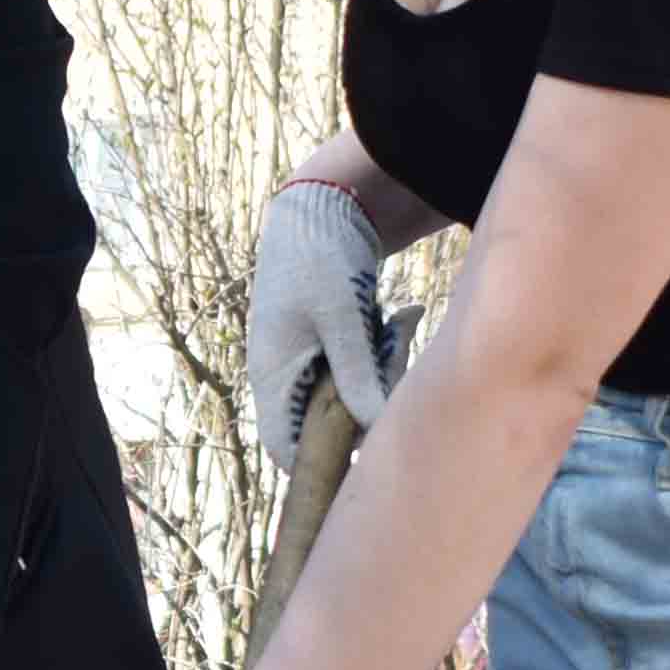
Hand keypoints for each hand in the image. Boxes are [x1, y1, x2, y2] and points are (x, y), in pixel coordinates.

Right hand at [242, 179, 396, 478]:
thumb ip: (358, 374)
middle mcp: (286, 375)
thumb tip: (375, 430)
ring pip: (348, 397)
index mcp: (272, 374)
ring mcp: (307, 359)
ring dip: (379, 377)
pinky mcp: (330, 344)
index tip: (364, 465)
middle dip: (365, 412)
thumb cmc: (320, 256)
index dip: (317, 467)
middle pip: (323, 426)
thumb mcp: (341, 316)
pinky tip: (397, 321)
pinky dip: (381, 357)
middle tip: (396, 372)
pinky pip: (359, 370)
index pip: (283, 447)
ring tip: (396, 331)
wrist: (324, 203)